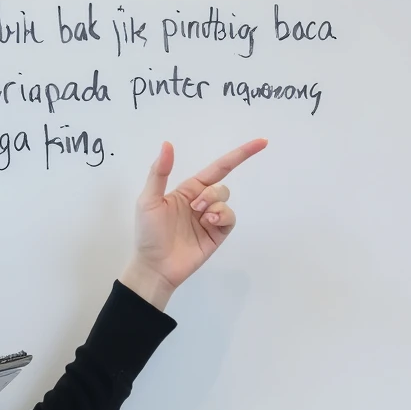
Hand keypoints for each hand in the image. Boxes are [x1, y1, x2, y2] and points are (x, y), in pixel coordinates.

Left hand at [120, 138, 265, 310]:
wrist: (155, 266)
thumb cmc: (148, 233)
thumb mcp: (148, 200)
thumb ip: (159, 172)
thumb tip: (167, 144)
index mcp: (188, 189)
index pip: (218, 167)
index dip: (240, 154)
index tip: (262, 142)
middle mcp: (202, 201)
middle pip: (221, 185)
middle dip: (212, 193)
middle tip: (195, 208)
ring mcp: (211, 218)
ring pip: (226, 200)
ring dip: (215, 205)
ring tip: (200, 219)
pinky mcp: (218, 234)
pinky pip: (230, 218)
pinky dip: (222, 217)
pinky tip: (209, 224)